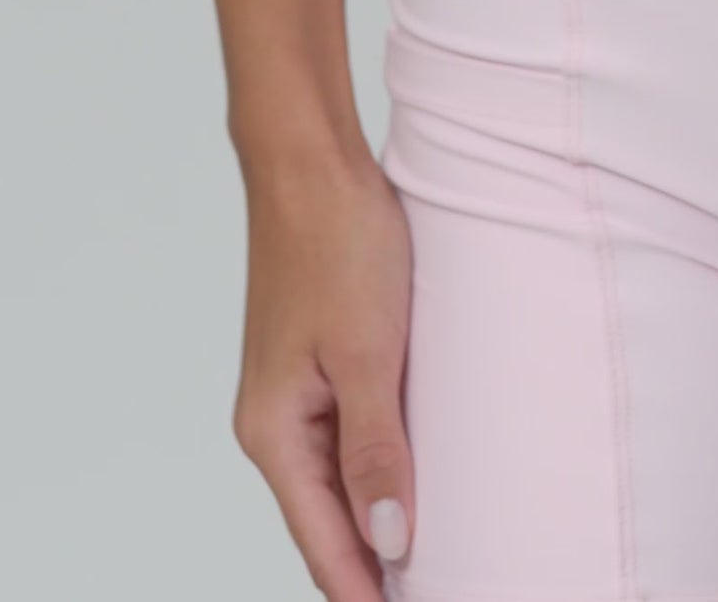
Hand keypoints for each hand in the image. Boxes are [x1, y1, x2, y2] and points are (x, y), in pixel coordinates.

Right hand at [231, 143, 417, 597]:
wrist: (310, 160)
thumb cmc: (335, 242)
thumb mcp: (368, 353)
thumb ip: (376, 452)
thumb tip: (388, 544)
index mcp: (274, 432)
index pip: (324, 546)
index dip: (369, 595)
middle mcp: (275, 423)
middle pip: (328, 524)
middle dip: (376, 570)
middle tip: (442, 593)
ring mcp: (295, 393)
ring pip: (339, 482)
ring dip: (380, 521)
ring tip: (433, 564)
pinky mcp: (318, 364)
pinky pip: (348, 439)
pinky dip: (379, 470)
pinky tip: (416, 485)